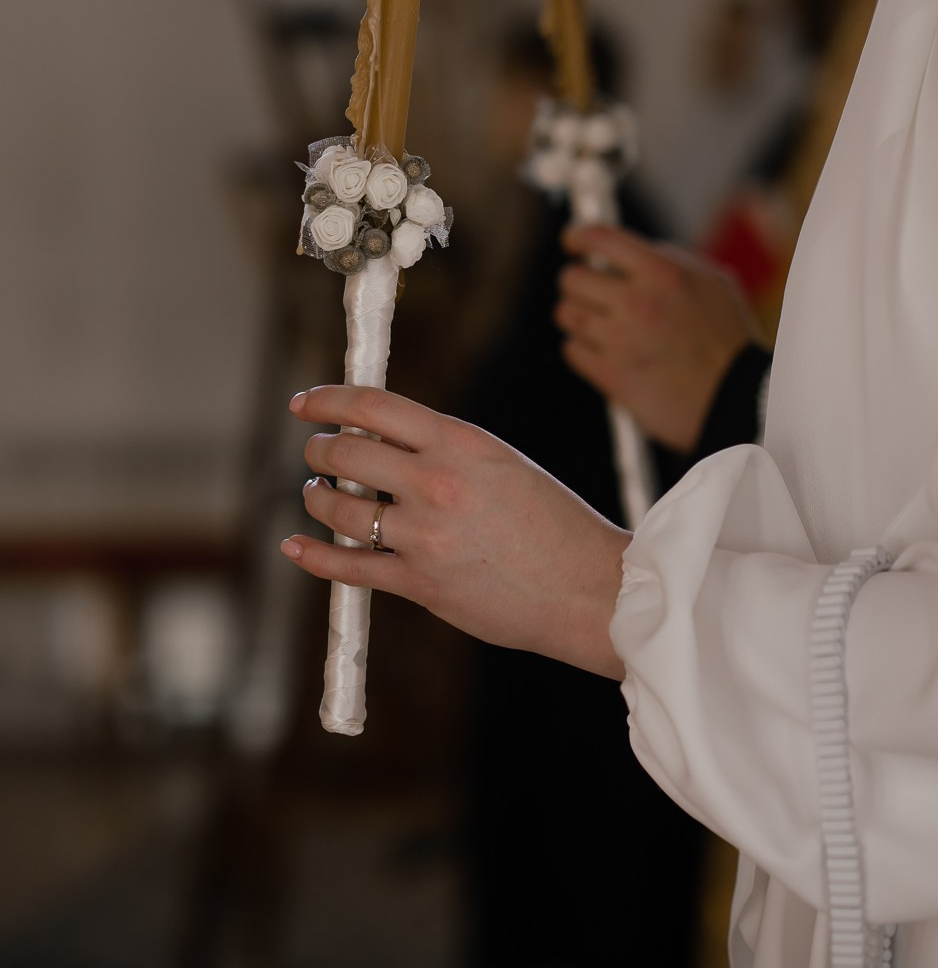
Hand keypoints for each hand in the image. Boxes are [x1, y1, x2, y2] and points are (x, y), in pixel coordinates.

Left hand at [280, 386, 629, 678]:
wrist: (589, 589)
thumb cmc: (553, 523)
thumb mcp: (501, 462)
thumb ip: (444, 450)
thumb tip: (382, 443)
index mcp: (461, 441)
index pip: (374, 406)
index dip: (329, 399)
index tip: (305, 402)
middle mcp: (438, 482)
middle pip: (348, 452)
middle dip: (320, 448)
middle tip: (315, 451)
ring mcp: (425, 535)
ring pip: (340, 506)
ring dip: (317, 495)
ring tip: (317, 491)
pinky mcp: (420, 584)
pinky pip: (349, 566)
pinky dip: (314, 554)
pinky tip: (297, 544)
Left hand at [555, 227, 762, 451]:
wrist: (736, 400)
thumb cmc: (729, 340)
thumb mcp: (712, 283)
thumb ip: (670, 261)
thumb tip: (628, 252)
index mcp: (663, 272)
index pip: (600, 238)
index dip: (577, 236)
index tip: (572, 242)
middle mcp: (638, 301)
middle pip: (572, 277)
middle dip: (577, 282)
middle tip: (589, 291)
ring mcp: (621, 339)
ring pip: (567, 314)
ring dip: (577, 315)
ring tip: (598, 323)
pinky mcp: (611, 375)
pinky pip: (572, 350)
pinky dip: (582, 349)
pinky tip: (604, 351)